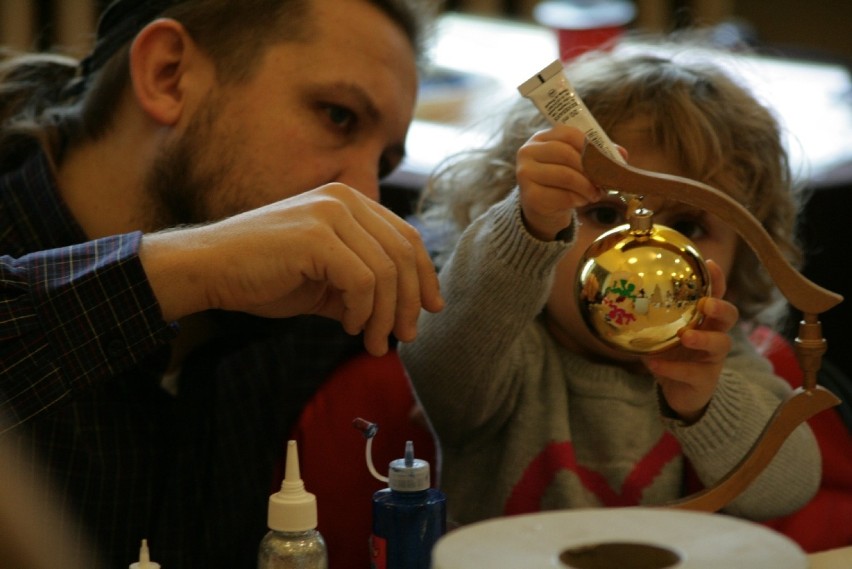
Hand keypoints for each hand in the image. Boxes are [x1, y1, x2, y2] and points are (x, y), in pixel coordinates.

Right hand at [140, 183, 442, 355]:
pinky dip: (363, 311)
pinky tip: (349, 326)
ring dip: (385, 316)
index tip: (431, 309)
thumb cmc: (264, 275)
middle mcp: (344, 199)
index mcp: (349, 202)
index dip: (424, 275)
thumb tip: (402, 315)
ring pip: (387, 271)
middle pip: (403, 253)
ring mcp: (330, 213)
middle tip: (405, 337)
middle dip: (410, 301)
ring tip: (372, 342)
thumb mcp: (325, 281)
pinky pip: (363, 281)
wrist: (209, 269)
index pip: (405, 237)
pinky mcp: (316, 236)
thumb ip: (363, 287)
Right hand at [515, 124, 603, 240]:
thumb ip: (596, 155)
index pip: (567, 133)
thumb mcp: (576, 164)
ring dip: (586, 187)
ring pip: (565, 176)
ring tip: (595, 194)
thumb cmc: (561, 181)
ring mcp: (525, 174)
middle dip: (590, 169)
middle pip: (566, 154)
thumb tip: (621, 154)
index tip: (604, 159)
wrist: (542, 208)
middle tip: (603, 181)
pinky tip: (581, 201)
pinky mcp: (529, 196)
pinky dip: (577, 199)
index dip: (590, 145)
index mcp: (540, 138)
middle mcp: (527, 152)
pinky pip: (561, 196)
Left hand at [642, 260, 738, 422]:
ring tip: (685, 336)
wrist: (679, 393)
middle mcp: (715, 335)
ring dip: (702, 339)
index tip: (710, 263)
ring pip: (721, 344)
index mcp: (705, 320)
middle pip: (730, 316)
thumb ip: (648, 317)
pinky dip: (671, 367)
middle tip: (706, 304)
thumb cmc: (671, 356)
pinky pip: (692, 373)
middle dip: (720, 307)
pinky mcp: (705, 380)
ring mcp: (713, 359)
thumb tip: (620, 294)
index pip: (717, 295)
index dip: (717, 280)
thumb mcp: (660, 334)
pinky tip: (653, 363)